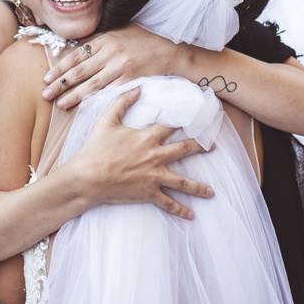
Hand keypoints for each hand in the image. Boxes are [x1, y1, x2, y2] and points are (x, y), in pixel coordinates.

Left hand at [42, 25, 178, 109]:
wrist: (171, 52)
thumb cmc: (144, 42)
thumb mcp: (121, 32)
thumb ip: (100, 40)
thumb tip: (78, 48)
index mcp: (106, 39)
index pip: (76, 55)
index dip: (60, 68)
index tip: (47, 78)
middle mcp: (111, 52)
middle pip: (80, 71)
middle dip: (61, 84)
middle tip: (45, 94)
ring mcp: (121, 66)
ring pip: (91, 84)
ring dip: (74, 95)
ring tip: (60, 104)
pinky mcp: (131, 80)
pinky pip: (109, 92)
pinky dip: (95, 100)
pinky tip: (84, 107)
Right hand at [63, 88, 213, 219]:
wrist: (89, 176)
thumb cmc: (96, 148)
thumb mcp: (107, 121)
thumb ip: (122, 102)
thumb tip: (137, 88)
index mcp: (147, 137)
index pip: (171, 126)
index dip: (185, 119)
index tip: (198, 116)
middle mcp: (155, 156)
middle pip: (184, 150)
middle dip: (201, 147)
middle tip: (213, 146)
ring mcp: (154, 176)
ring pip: (182, 182)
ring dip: (199, 187)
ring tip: (211, 191)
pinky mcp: (149, 193)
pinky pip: (168, 203)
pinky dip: (180, 210)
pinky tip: (191, 215)